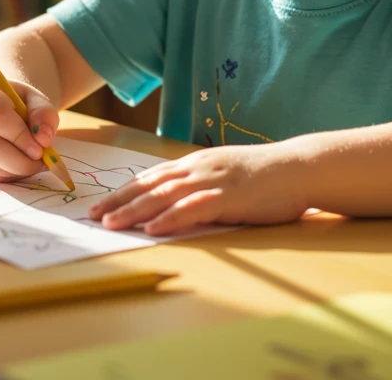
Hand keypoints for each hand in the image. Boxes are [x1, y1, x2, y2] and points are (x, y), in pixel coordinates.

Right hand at [0, 78, 59, 182]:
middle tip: (39, 163)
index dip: (19, 136)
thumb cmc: (19, 103)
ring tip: (32, 164)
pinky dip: (6, 176)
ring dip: (14, 170)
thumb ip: (44, 115)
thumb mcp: (36, 100)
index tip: (40, 150)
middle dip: (17, 160)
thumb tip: (44, 140)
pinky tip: (18, 167)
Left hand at [87, 142, 311, 234]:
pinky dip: (171, 218)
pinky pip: (194, 208)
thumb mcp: (224, 175)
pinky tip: (153, 227)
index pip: (149, 177)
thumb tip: (175, 203)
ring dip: (135, 210)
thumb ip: (199, 186)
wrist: (299, 167)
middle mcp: (197, 169)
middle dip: (118, 201)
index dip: (122, 191)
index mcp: (195, 164)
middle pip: (149, 186)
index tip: (99, 204)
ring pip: (164, 196)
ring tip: (111, 223)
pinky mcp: (229, 196)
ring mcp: (212, 181)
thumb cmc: (264, 176)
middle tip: (92, 217)